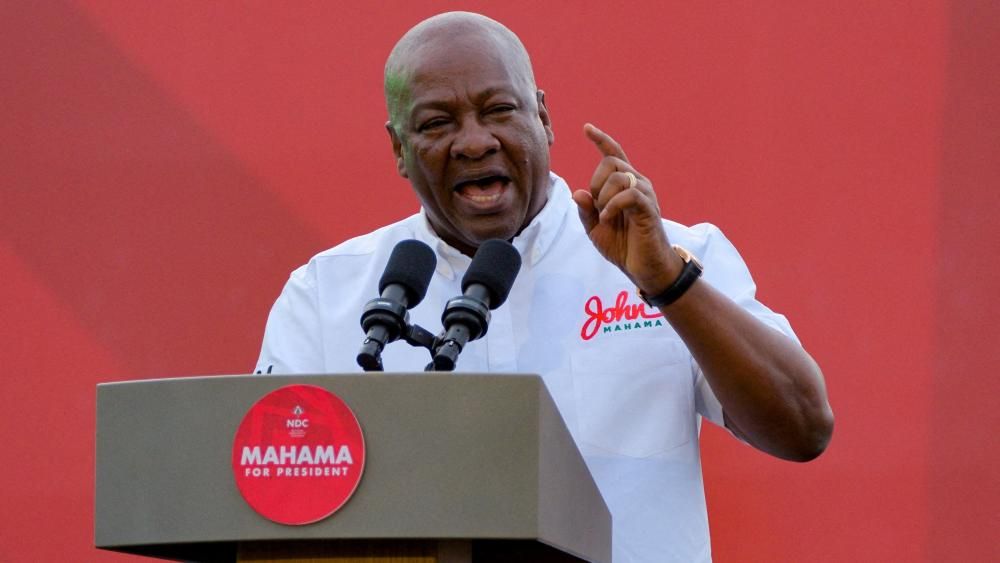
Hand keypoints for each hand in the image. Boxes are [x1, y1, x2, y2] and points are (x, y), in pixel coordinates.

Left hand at [572, 123, 681, 294]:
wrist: (645, 268)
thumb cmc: (623, 247)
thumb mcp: (595, 229)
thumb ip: (586, 211)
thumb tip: (578, 192)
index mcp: (625, 186)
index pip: (613, 155)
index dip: (600, 140)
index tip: (586, 128)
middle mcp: (638, 184)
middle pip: (611, 162)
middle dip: (596, 183)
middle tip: (598, 208)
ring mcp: (645, 194)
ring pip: (619, 176)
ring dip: (604, 197)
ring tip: (606, 217)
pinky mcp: (649, 208)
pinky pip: (628, 194)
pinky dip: (613, 205)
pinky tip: (609, 218)